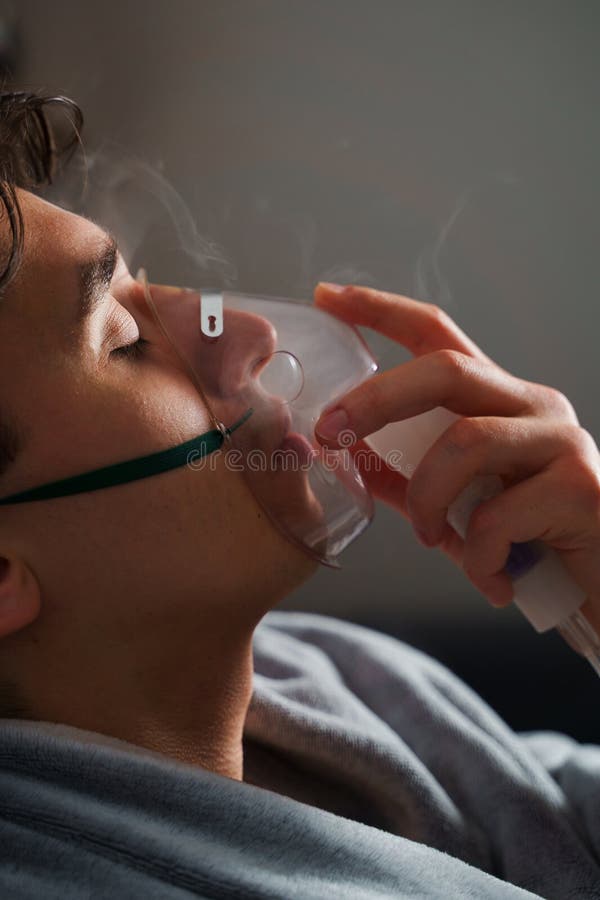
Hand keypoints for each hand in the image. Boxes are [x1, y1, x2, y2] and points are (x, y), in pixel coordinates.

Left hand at [313, 282, 599, 629]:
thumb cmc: (526, 542)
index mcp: (499, 401)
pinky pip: (497, 516)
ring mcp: (562, 442)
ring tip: (430, 539)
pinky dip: (475, 555)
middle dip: (377, 398)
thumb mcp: (456, 507)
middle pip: (447, 370)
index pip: (438, 334)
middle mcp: (534, 406)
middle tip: (330, 430)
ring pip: (467, 442)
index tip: (328, 296)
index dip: (381, 310)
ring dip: (427, 500)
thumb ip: (408, 480)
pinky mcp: (582, 488)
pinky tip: (491, 577)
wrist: (597, 589)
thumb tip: (348, 458)